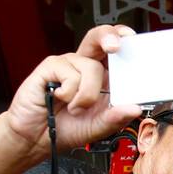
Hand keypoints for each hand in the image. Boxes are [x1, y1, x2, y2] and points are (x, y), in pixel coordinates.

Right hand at [2, 24, 142, 155]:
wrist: (37, 137)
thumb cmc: (66, 128)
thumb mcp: (98, 127)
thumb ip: (116, 118)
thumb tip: (135, 109)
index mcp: (101, 78)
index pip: (116, 54)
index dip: (127, 44)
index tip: (136, 42)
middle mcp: (85, 66)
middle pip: (99, 38)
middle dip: (111, 35)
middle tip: (115, 46)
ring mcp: (68, 65)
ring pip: (92, 68)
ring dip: (87, 96)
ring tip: (75, 108)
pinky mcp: (51, 67)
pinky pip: (71, 75)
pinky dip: (70, 94)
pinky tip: (59, 98)